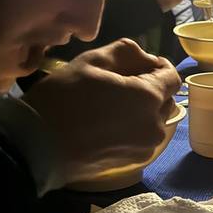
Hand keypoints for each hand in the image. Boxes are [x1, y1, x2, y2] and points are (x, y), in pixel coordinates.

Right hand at [24, 40, 180, 184]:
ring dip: (143, 108)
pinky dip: (135, 126)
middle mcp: (156, 124)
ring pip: (156, 119)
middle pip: (165, 98)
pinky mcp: (135, 161)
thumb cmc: (64, 99)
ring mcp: (146, 146)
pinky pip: (144, 136)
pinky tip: (110, 123)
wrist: (40, 147)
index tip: (141, 63)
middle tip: (121, 83)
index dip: (159, 66)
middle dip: (150, 87)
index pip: (172, 76)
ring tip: (114, 104)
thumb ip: (127, 51)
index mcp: (149, 97)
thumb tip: (147, 57)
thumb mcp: (91, 61)